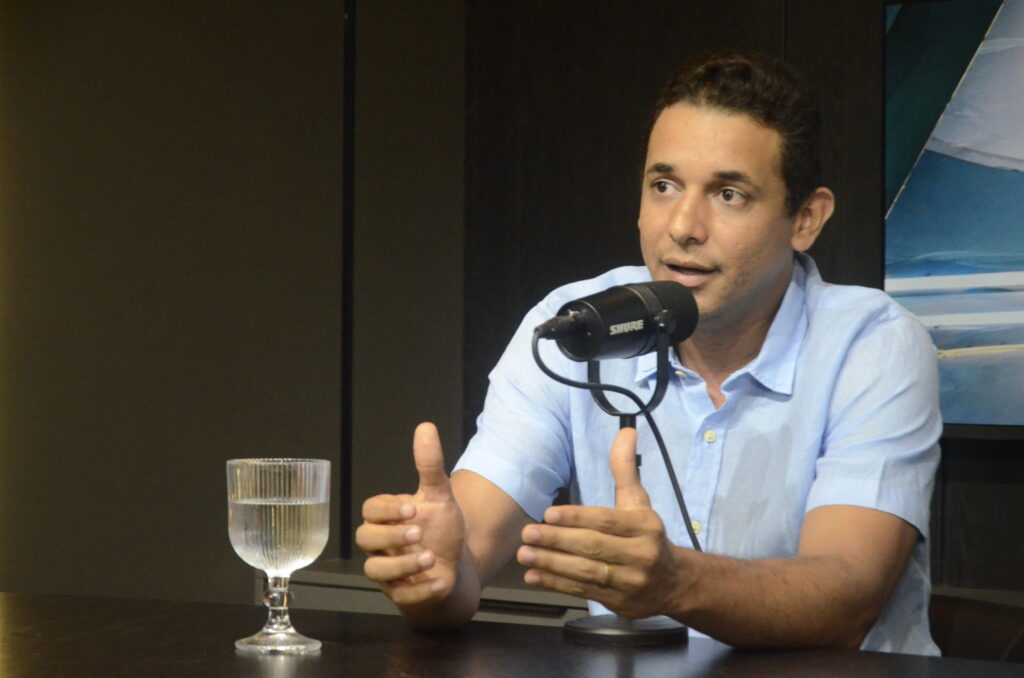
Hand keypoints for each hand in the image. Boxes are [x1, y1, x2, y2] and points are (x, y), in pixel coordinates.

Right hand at [356, 422, 466, 607]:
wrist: (456, 567)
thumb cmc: (441, 529)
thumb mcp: (439, 496)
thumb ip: (430, 465)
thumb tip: (426, 427)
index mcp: (386, 518)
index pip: (370, 510)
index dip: (387, 510)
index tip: (412, 508)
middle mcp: (380, 545)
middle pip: (365, 539)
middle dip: (390, 536)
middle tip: (418, 532)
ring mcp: (387, 572)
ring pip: (376, 571)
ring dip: (403, 565)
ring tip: (431, 557)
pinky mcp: (401, 596)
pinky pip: (401, 598)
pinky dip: (420, 591)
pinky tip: (440, 581)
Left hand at [516, 427, 687, 618]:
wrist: (673, 583)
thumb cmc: (647, 536)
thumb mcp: (639, 502)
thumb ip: (625, 468)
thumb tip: (625, 431)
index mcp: (645, 527)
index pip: (606, 521)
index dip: (576, 518)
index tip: (548, 514)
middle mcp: (641, 555)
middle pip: (593, 547)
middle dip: (557, 541)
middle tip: (528, 533)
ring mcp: (630, 582)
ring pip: (586, 572)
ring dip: (551, 564)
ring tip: (525, 554)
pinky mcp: (618, 602)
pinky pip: (583, 591)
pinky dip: (556, 584)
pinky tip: (534, 575)